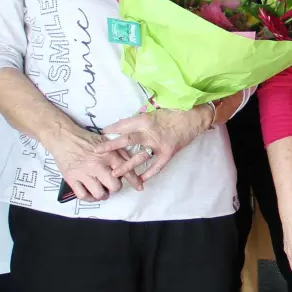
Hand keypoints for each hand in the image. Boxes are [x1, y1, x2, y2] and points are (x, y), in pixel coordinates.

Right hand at [48, 123, 135, 201]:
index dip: (134, 181)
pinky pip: (83, 195)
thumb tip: (131, 164)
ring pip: (99, 193)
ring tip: (102, 192)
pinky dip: (89, 198)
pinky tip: (91, 194)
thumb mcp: (106, 141)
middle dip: (115, 187)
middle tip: (112, 185)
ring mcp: (83, 173)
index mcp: (108, 155)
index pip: (126, 171)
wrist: (64, 137)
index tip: (139, 187)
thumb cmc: (87, 139)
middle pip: (114, 186)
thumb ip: (120, 152)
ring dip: (103, 195)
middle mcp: (97, 165)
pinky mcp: (71, 179)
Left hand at [97, 102, 221, 181]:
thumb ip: (141, 119)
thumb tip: (126, 125)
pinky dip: (148, 174)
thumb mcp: (155, 111)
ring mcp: (159, 145)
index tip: (102, 133)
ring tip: (114, 173)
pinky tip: (140, 180)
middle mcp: (150, 132)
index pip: (124, 124)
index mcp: (146, 119)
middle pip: (127, 140)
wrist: (194, 117)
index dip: (112, 128)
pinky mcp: (168, 153)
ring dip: (126, 165)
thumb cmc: (174, 111)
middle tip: (97, 151)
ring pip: (139, 157)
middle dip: (111, 146)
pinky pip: (156, 166)